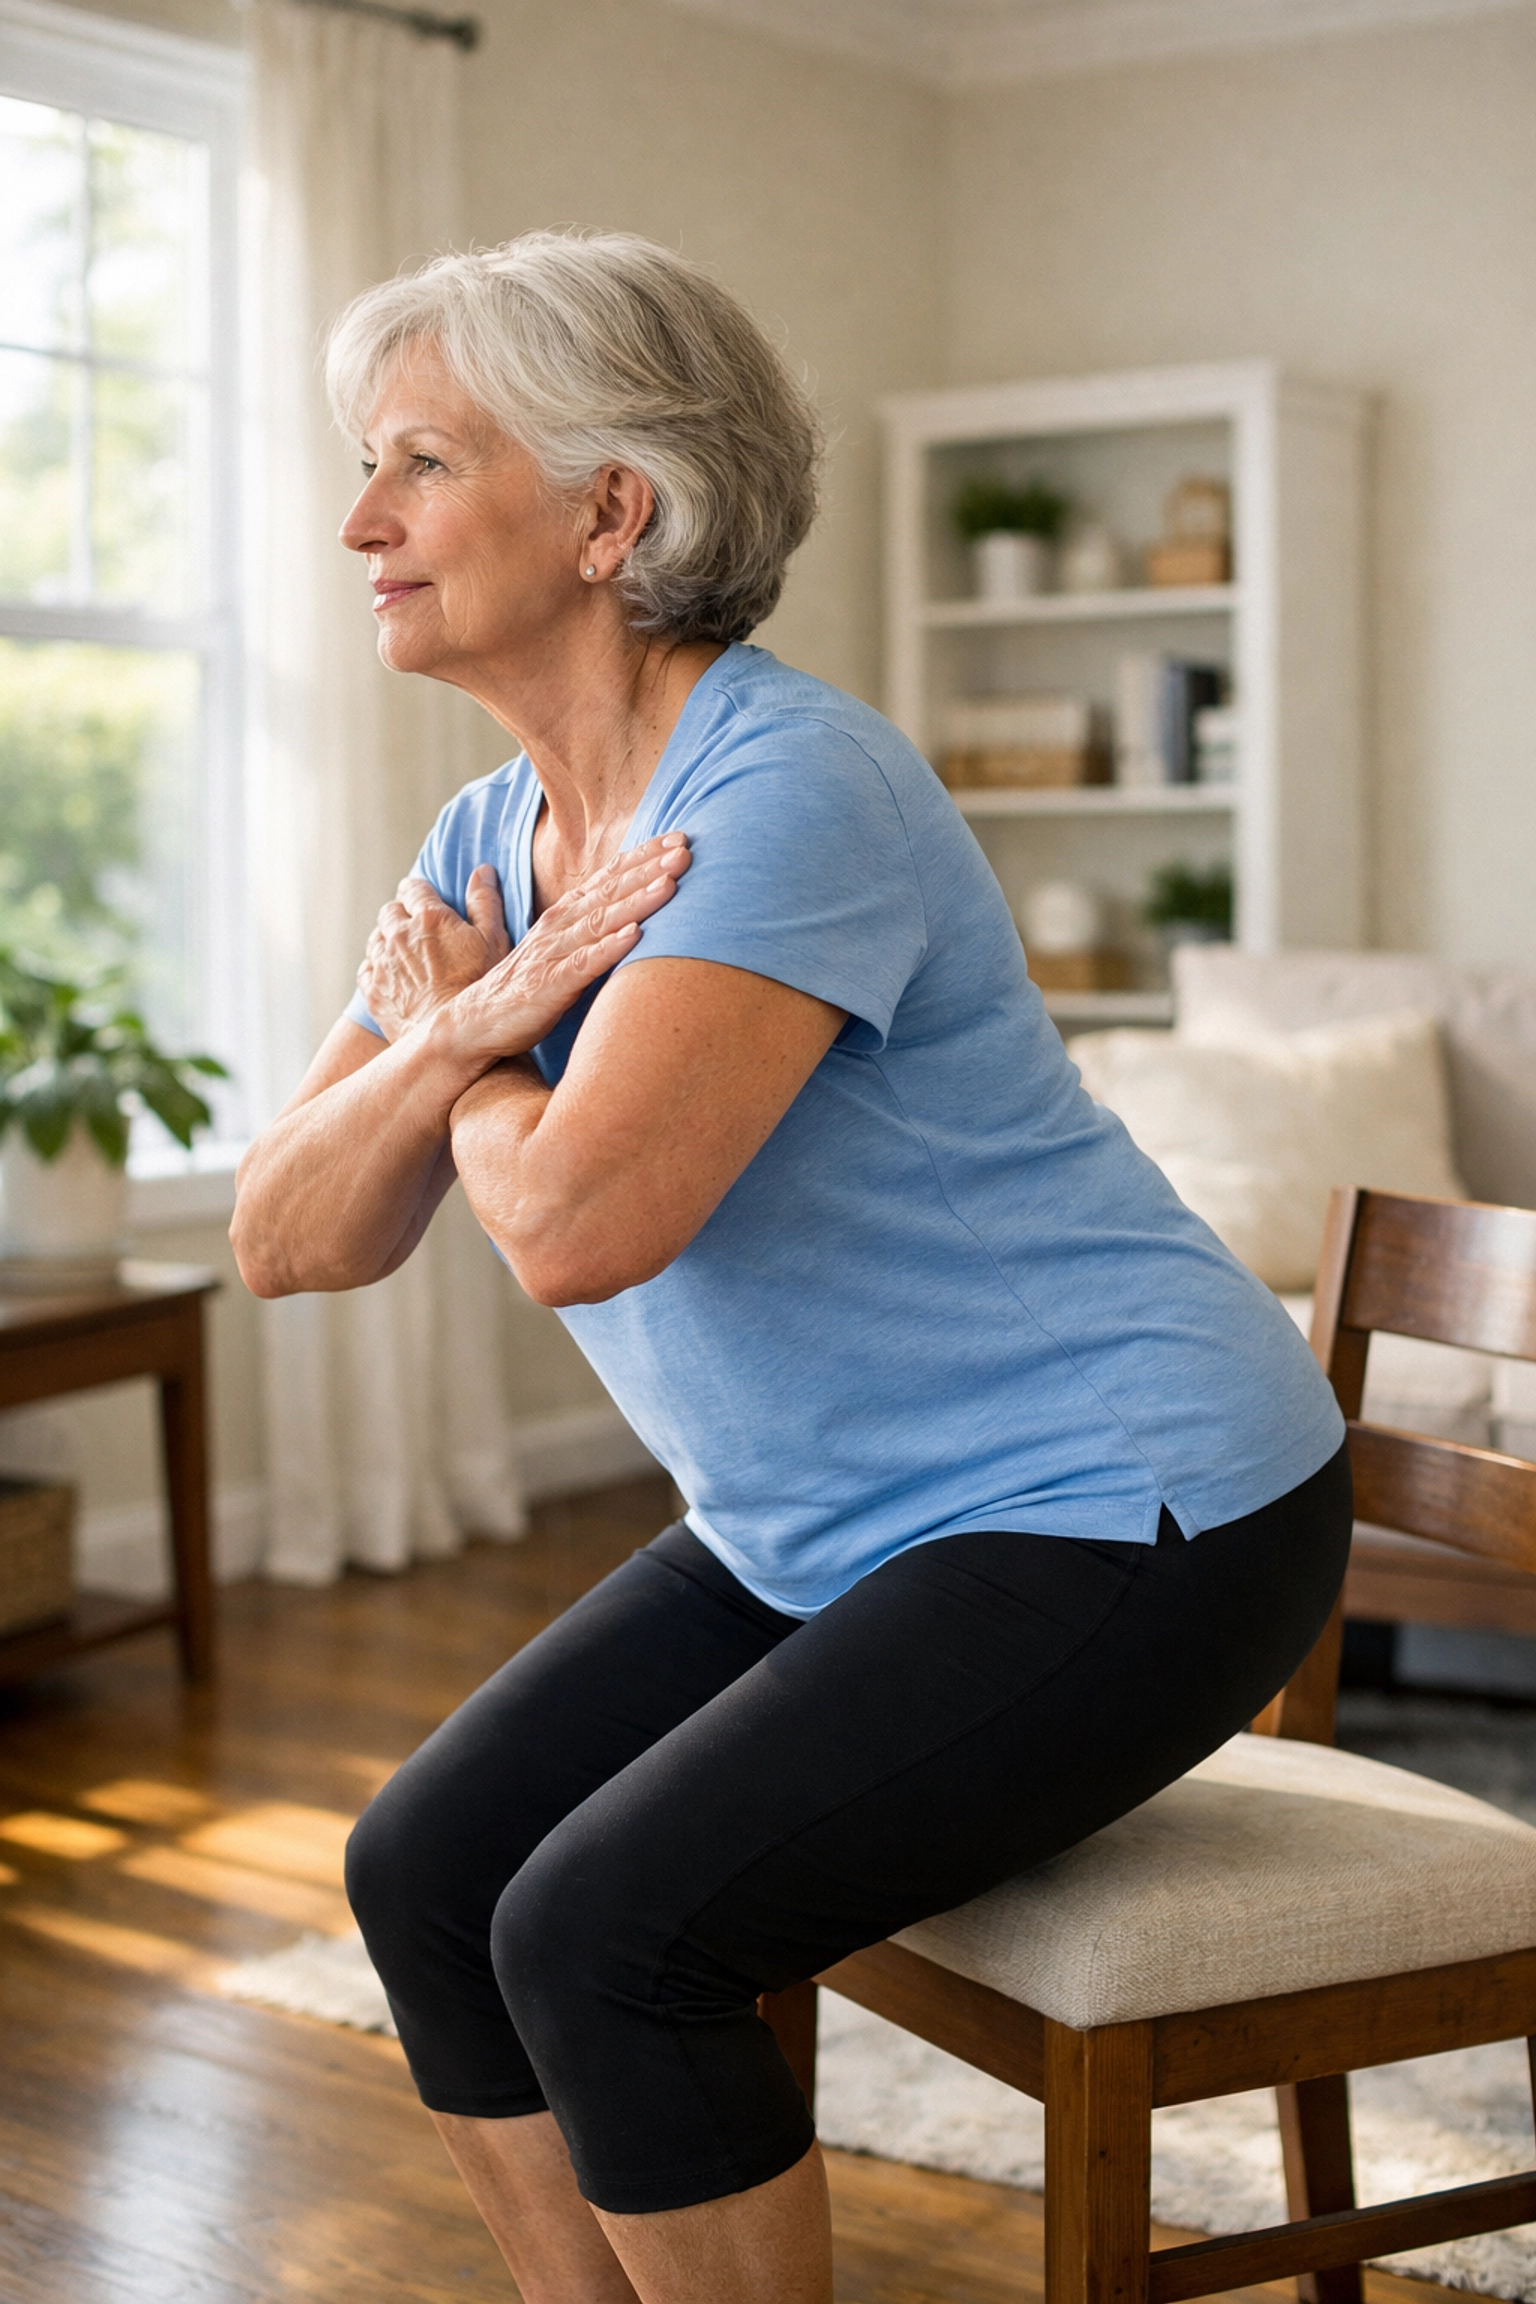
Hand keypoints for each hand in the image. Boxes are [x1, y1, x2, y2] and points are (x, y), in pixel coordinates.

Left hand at [358, 864, 510, 1042]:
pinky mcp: (373, 991)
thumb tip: (481, 871)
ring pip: (376, 938)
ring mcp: (382, 964)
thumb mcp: (495, 941)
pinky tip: (397, 978)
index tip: (428, 903)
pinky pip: (367, 968)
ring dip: (390, 942)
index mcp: (429, 918)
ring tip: (410, 958)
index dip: (420, 893)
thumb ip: (486, 902)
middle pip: (390, 911)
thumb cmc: (481, 991)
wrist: (455, 1041)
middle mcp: (398, 936)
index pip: (413, 887)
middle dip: (403, 916)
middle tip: (422, 934)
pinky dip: (379, 968)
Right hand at [435, 833, 691, 1070]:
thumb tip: (634, 914)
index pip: (608, 877)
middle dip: (649, 868)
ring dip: (637, 900)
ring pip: (601, 921)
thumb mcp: (562, 950)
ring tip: (670, 882)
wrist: (474, 1024)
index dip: (642, 856)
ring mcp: (553, 954)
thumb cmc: (525, 987)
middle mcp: (560, 927)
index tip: (678, 838)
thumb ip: (591, 927)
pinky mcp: (548, 986)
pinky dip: (609, 948)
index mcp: (565, 915)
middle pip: (610, 891)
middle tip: (686, 849)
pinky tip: (635, 934)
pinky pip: (583, 964)